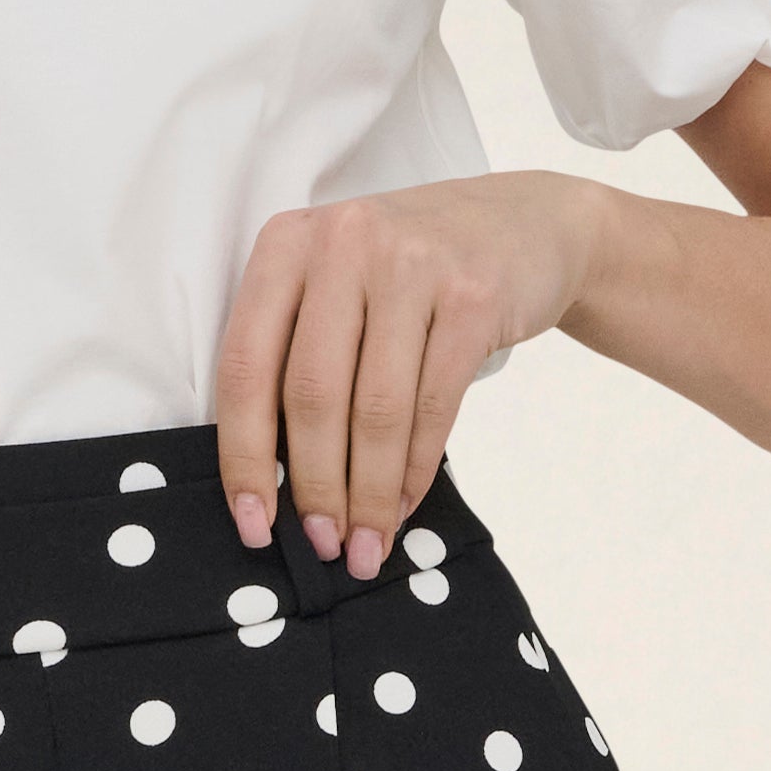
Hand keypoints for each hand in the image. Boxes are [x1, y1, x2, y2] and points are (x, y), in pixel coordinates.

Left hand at [211, 171, 608, 571]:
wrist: (527, 225)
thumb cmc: (412, 274)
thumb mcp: (340, 285)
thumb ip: (298, 355)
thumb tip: (273, 482)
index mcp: (287, 245)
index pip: (245, 366)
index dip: (244, 456)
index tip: (253, 524)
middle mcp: (343, 243)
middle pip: (311, 394)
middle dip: (315, 486)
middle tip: (322, 544)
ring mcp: (411, 265)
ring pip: (376, 408)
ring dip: (367, 493)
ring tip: (365, 545)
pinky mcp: (472, 296)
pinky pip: (433, 406)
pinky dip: (414, 470)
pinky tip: (402, 505)